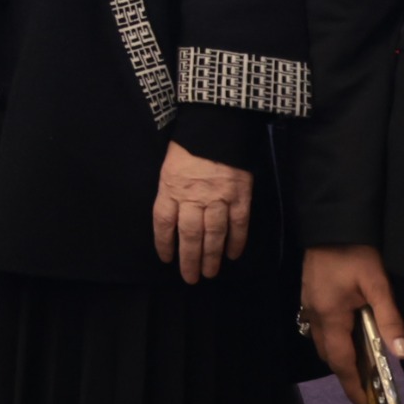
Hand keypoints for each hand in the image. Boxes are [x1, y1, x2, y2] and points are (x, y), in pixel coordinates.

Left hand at [152, 141, 251, 281]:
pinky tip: (233, 255)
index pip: (163, 223)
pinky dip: (236, 242)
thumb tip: (172, 217)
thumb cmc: (188, 145)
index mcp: (170, 187)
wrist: (217, 125)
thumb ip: (171, 192)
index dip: (164, 243)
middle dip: (189, 260)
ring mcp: (218, 198)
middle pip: (190, 235)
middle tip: (191, 278)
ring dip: (211, 257)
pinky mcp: (240, 196)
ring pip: (214, 234)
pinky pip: (239, 224)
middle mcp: (193, 197)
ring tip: (209, 273)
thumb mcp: (168, 167)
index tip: (166, 259)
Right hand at [303, 245, 403, 403]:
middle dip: (345, 376)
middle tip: (366, 394)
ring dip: (338, 359)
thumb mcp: (378, 285)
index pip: (340, 360)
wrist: (330, 223)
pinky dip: (333, 343)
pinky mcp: (310, 295)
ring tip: (359, 372)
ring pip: (321, 342)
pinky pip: (319, 329)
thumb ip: (390, 319)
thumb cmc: (354, 253)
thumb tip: (403, 355)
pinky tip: (348, 341)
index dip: (352, 386)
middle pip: (327, 355)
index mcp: (329, 315)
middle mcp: (314, 314)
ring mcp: (309, 304)